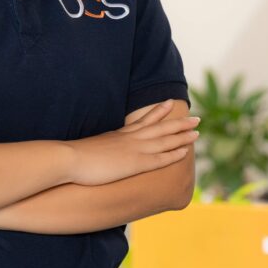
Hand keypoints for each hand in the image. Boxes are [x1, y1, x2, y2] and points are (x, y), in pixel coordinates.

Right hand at [66, 101, 198, 185]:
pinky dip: (174, 153)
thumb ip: (99, 148)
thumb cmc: (75, 157)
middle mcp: (130, 139)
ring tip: (198, 131)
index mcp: (119, 134)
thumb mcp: (90, 148)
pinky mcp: (135, 164)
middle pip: (159, 127)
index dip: (158, 112)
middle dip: (178, 123)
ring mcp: (134, 150)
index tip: (169, 103)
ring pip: (164, 140)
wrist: (69, 159)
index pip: (143, 120)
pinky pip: (160, 158)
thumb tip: (97, 151)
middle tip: (195, 118)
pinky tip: (186, 151)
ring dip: (182, 135)